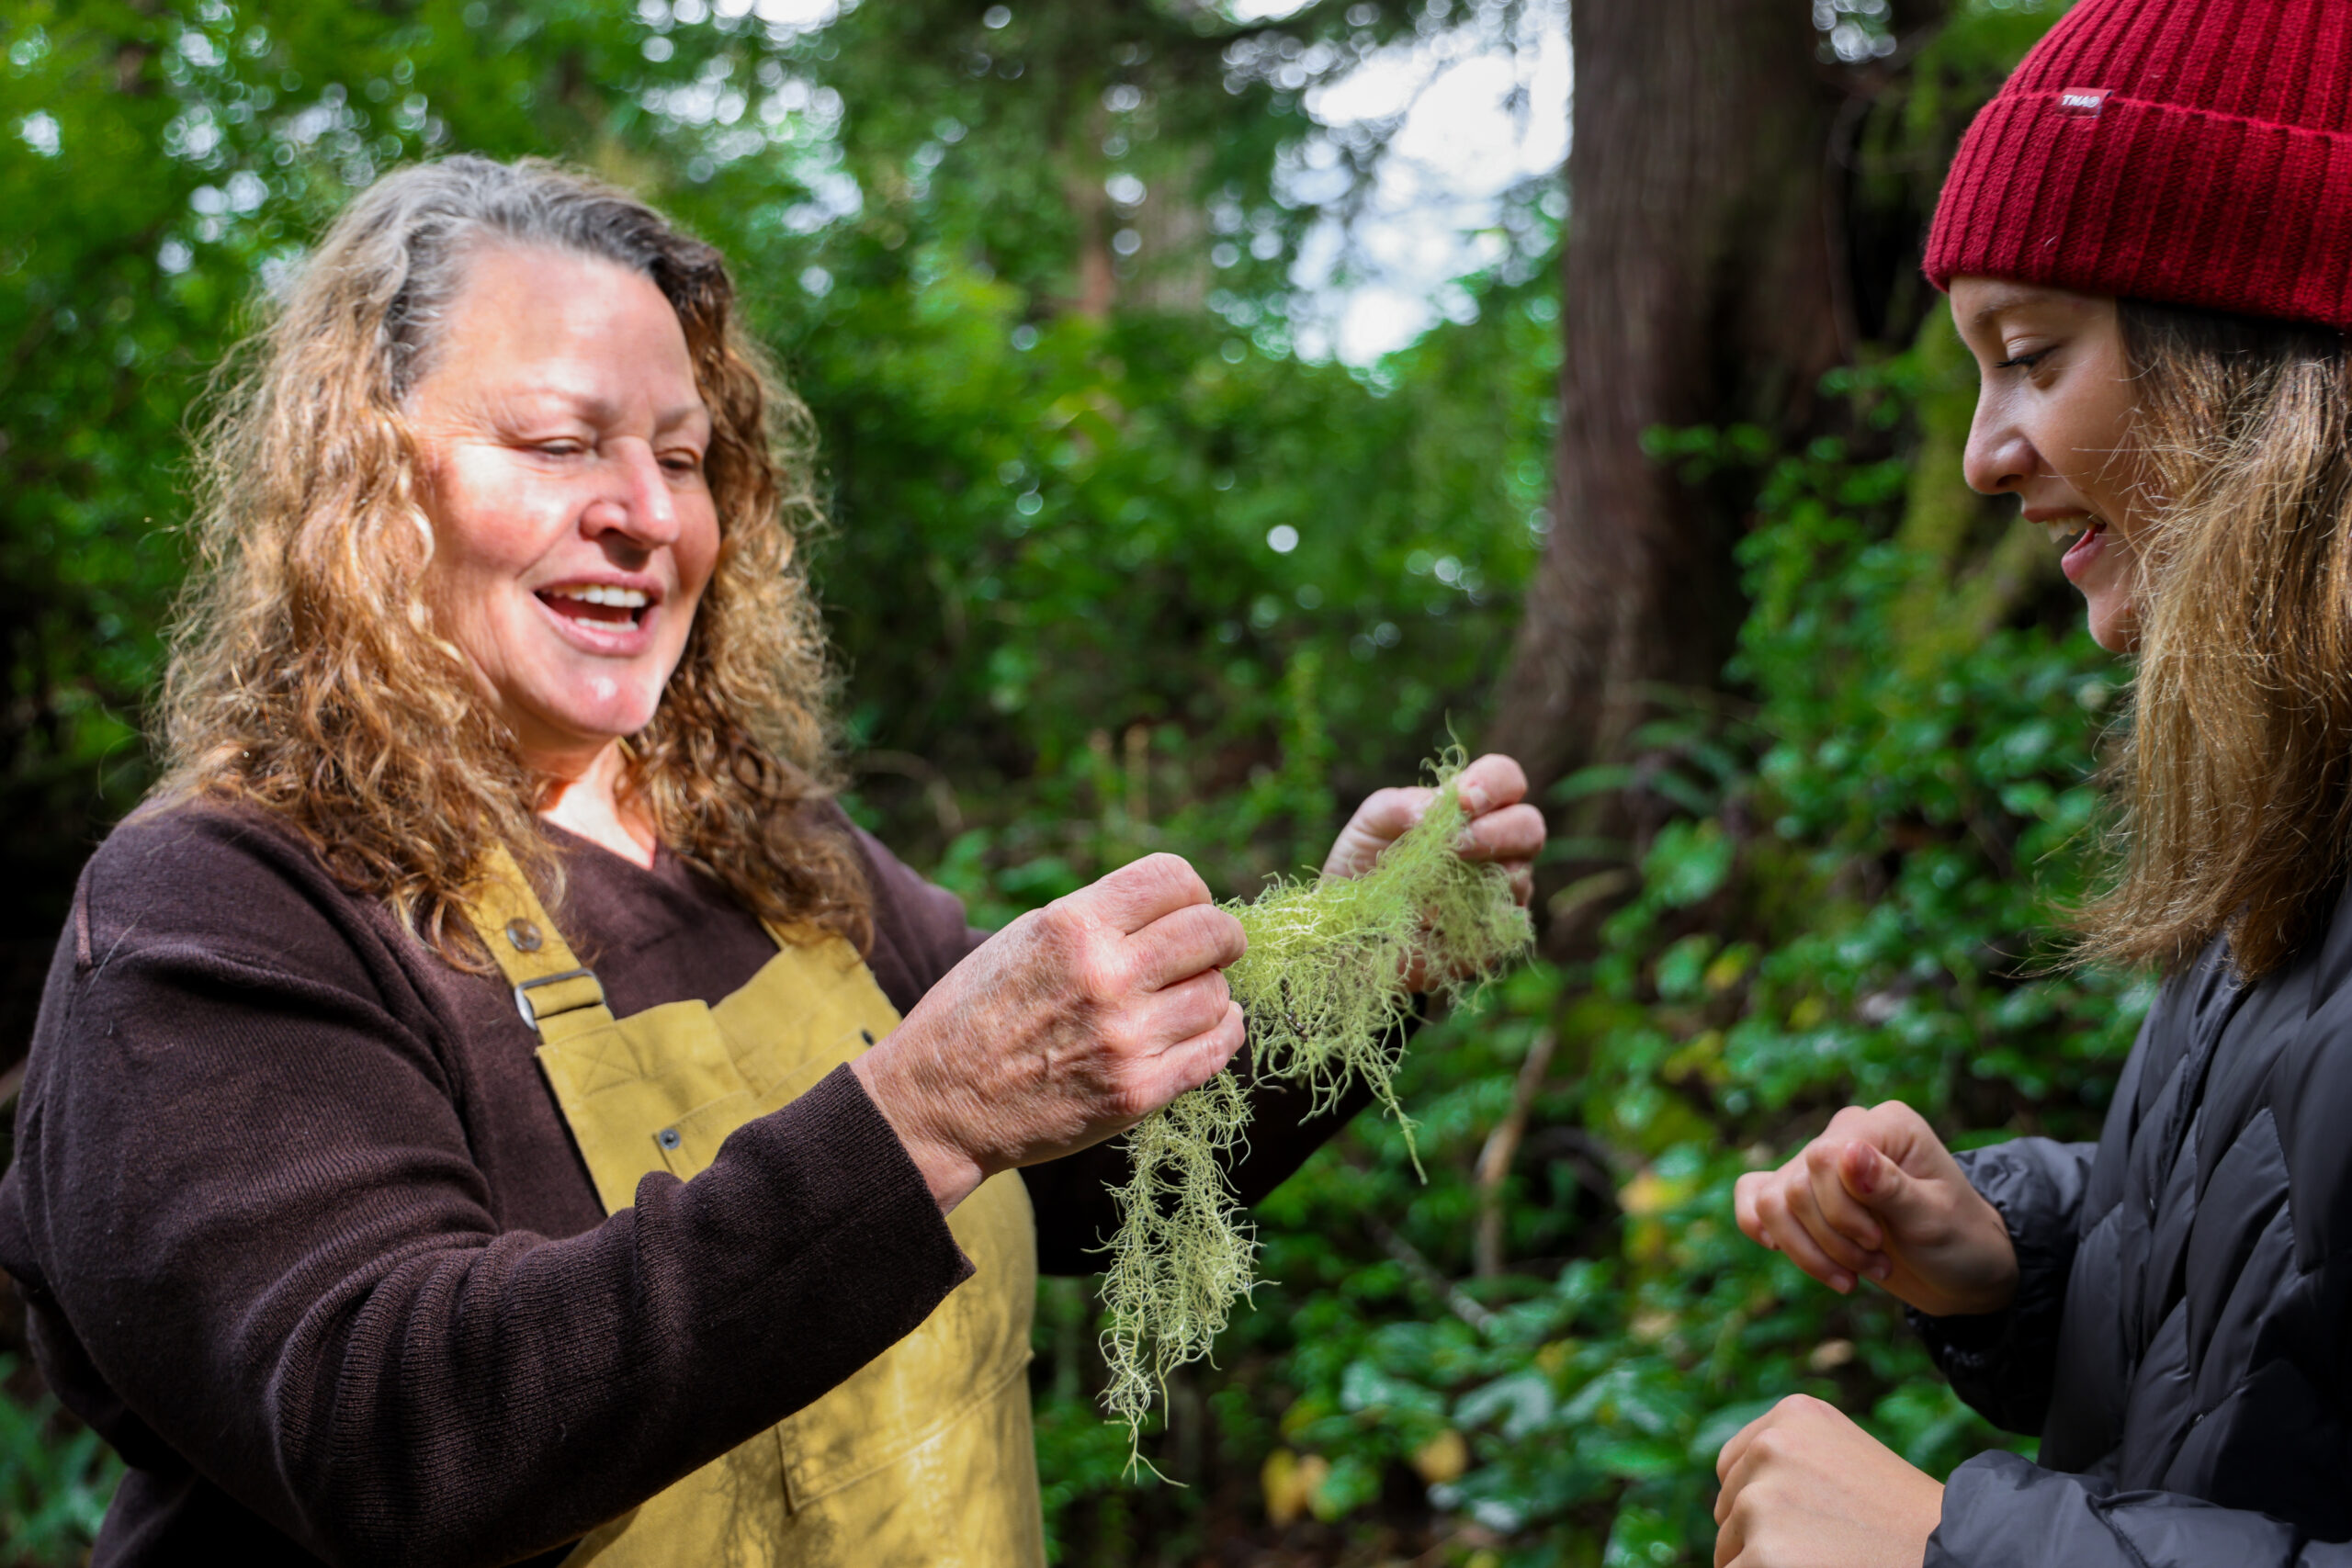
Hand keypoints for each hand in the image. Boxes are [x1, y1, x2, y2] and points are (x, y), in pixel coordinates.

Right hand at [850, 853, 1247, 1211]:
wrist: (938, 1105)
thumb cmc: (978, 1014)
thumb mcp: (1025, 939)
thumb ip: (1098, 921)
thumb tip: (1178, 911)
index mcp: (1072, 926)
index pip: (1173, 878)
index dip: (1192, 892)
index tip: (1190, 910)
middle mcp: (1105, 976)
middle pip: (1210, 933)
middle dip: (1221, 937)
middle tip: (1216, 949)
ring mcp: (1125, 1038)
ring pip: (1217, 995)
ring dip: (1211, 992)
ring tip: (1187, 998)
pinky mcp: (1137, 1092)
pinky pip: (1216, 1050)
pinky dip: (1223, 1033)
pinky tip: (1210, 1026)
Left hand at [1323, 752, 1544, 986]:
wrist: (1350, 920)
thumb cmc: (1365, 860)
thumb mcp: (1372, 822)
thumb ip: (1401, 805)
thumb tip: (1434, 810)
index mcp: (1472, 808)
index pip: (1506, 779)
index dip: (1494, 784)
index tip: (1463, 802)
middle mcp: (1497, 847)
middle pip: (1530, 827)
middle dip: (1497, 833)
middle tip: (1457, 845)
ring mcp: (1500, 892)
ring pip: (1521, 878)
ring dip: (1479, 878)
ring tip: (1431, 889)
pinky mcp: (1493, 937)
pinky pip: (1503, 926)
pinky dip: (1471, 919)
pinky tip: (1436, 922)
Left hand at [1713, 1395, 1942, 1567]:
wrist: (1955, 1554)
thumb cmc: (1906, 1520)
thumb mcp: (1846, 1461)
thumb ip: (1790, 1464)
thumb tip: (1732, 1502)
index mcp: (1794, 1415)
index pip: (1735, 1467)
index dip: (1760, 1504)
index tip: (1799, 1526)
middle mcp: (1771, 1447)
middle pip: (1730, 1510)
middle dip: (1761, 1537)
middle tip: (1824, 1552)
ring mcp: (1762, 1499)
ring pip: (1732, 1551)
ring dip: (1764, 1566)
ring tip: (1826, 1564)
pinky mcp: (1762, 1554)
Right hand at [1733, 1100, 2017, 1316]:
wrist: (1962, 1271)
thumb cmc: (1959, 1240)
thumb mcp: (1934, 1220)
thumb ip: (1890, 1187)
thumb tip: (1846, 1153)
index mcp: (1885, 1125)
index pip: (1823, 1158)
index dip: (1839, 1211)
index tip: (1878, 1244)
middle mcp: (1847, 1133)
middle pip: (1795, 1185)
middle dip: (1830, 1240)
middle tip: (1876, 1265)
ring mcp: (1821, 1163)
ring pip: (1773, 1202)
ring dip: (1809, 1251)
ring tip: (1853, 1276)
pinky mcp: (1804, 1193)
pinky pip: (1754, 1196)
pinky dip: (1759, 1226)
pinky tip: (1778, 1249)